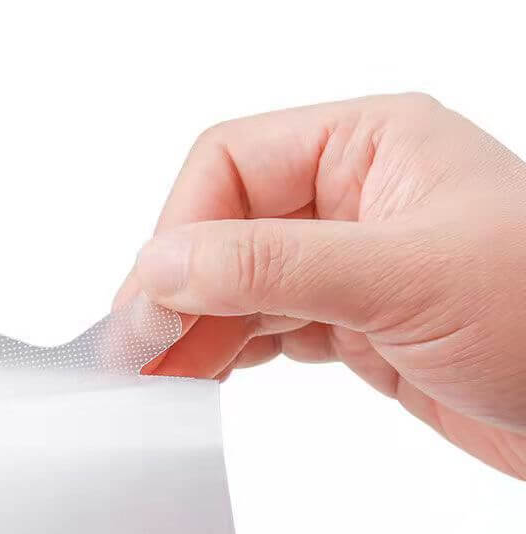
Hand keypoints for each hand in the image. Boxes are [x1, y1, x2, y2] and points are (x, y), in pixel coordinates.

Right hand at [116, 93, 525, 478]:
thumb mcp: (402, 275)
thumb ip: (270, 263)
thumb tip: (158, 265)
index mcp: (368, 147)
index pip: (230, 165)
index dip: (177, 232)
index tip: (146, 307)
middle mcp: (352, 198)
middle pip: (225, 228)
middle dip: (177, 292)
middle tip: (136, 360)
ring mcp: (350, 263)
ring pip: (240, 284)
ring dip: (196, 328)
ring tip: (161, 382)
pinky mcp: (354, 323)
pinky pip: (268, 326)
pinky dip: (231, 351)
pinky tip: (206, 377)